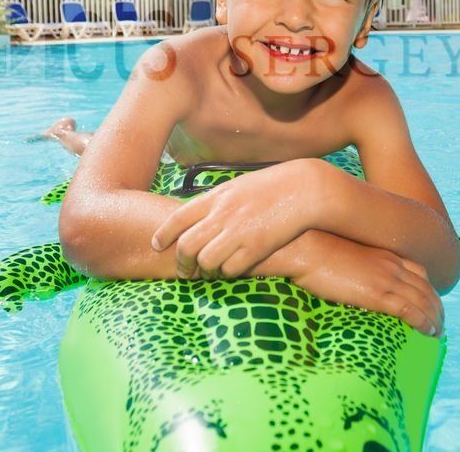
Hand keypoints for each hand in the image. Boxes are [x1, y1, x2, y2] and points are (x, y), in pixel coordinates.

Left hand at [150, 160, 319, 279]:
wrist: (303, 189)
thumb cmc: (270, 186)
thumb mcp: (237, 186)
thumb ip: (216, 201)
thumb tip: (196, 216)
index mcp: (216, 197)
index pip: (178, 218)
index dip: (163, 234)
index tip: (156, 244)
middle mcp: (223, 215)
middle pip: (187, 245)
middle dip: (181, 263)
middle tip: (183, 271)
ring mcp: (239, 232)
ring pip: (206, 262)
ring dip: (204, 272)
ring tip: (208, 274)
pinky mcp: (256, 247)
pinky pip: (231, 269)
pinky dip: (227, 273)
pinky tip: (229, 271)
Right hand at [291, 232, 444, 337]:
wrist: (307, 247)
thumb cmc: (315, 251)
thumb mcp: (342, 255)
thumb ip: (355, 266)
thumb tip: (350, 279)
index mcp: (383, 255)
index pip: (418, 271)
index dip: (428, 288)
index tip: (431, 302)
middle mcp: (391, 265)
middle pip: (426, 287)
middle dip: (437, 306)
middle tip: (441, 323)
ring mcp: (386, 279)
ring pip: (423, 300)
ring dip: (435, 317)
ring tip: (439, 333)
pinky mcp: (377, 294)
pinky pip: (410, 309)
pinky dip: (424, 321)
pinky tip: (429, 332)